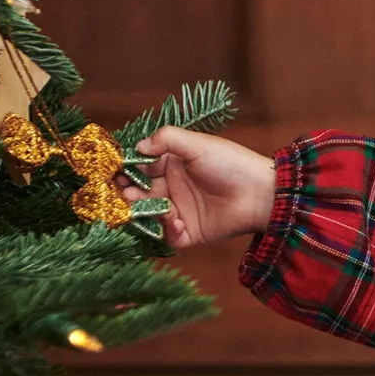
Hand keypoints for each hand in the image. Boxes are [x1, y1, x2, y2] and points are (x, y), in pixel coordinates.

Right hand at [131, 127, 276, 249]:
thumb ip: (167, 139)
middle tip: (121, 191)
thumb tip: (138, 146)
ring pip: (150, 215)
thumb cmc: (231, 163)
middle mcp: (174, 188)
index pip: (142, 168)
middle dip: (128, 192)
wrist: (261, 193)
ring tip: (137, 204)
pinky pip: (169, 236)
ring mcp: (181, 211)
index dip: (127, 170)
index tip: (114, 171)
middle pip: (141, 193)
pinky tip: (173, 218)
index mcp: (174, 165)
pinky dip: (166, 229)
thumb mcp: (198, 144)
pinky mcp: (191, 232)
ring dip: (142, 210)